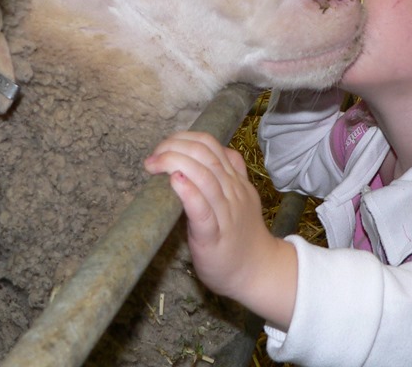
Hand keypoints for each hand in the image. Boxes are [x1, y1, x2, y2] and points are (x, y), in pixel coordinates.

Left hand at [144, 132, 297, 327]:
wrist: (257, 272)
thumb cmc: (241, 236)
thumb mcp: (241, 197)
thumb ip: (229, 174)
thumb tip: (209, 152)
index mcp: (236, 180)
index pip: (212, 146)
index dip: (185, 139)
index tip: (165, 146)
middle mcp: (232, 192)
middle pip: (206, 156)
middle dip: (175, 148)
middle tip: (154, 156)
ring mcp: (225, 213)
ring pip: (205, 177)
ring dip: (176, 163)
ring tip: (155, 164)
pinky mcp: (214, 236)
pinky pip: (202, 210)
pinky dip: (189, 192)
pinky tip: (175, 182)